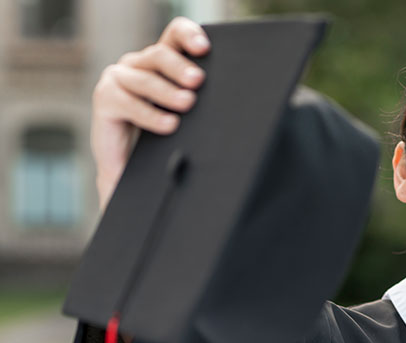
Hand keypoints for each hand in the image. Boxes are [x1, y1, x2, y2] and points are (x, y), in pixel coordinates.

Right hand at [91, 16, 209, 210]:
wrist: (132, 169)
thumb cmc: (162, 138)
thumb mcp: (182, 113)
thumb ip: (194, 97)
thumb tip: (225, 97)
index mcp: (160, 60)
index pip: (174, 35)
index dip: (188, 35)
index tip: (204, 48)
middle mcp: (137, 64)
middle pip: (159, 54)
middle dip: (180, 67)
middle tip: (198, 81)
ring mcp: (118, 79)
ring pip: (144, 79)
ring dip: (167, 92)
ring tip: (187, 103)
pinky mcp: (104, 99)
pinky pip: (127, 103)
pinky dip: (150, 115)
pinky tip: (168, 124)